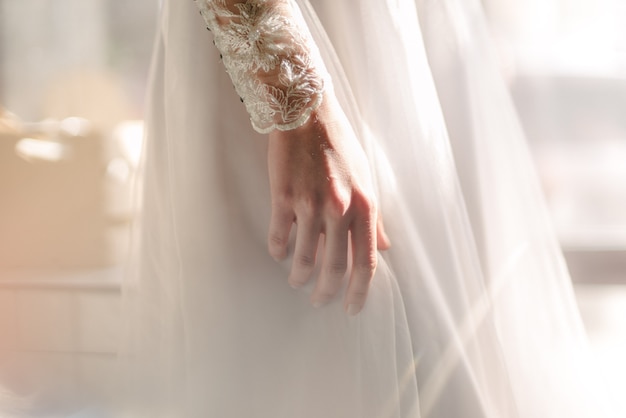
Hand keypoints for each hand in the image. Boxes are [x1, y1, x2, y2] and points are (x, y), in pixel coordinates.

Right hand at [267, 93, 389, 314]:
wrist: (307, 115)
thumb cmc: (339, 146)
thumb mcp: (366, 180)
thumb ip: (374, 218)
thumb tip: (384, 247)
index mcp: (364, 206)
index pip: (367, 262)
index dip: (360, 292)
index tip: (352, 308)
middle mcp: (339, 210)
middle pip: (335, 268)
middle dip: (327, 292)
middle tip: (320, 301)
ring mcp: (310, 204)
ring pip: (305, 258)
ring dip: (300, 276)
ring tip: (297, 281)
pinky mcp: (283, 197)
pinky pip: (279, 236)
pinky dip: (279, 250)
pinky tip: (279, 253)